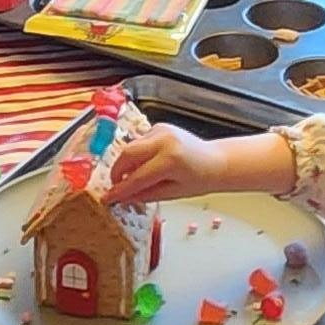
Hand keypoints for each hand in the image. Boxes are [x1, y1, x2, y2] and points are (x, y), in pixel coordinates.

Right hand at [107, 122, 235, 202]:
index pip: (137, 177)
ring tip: (132, 178)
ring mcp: (161, 130)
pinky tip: (145, 165)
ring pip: (130, 147)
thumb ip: (145, 194)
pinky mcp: (159, 127)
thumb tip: (123, 198)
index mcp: (171, 160)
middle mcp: (164, 140)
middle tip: (117, 186)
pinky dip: (136, 155)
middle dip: (118, 172)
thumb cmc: (200, 179)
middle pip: (127, 154)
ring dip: (126, 163)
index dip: (120, 189)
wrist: (215, 161)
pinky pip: (139, 142)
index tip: (108, 198)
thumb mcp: (173, 193)